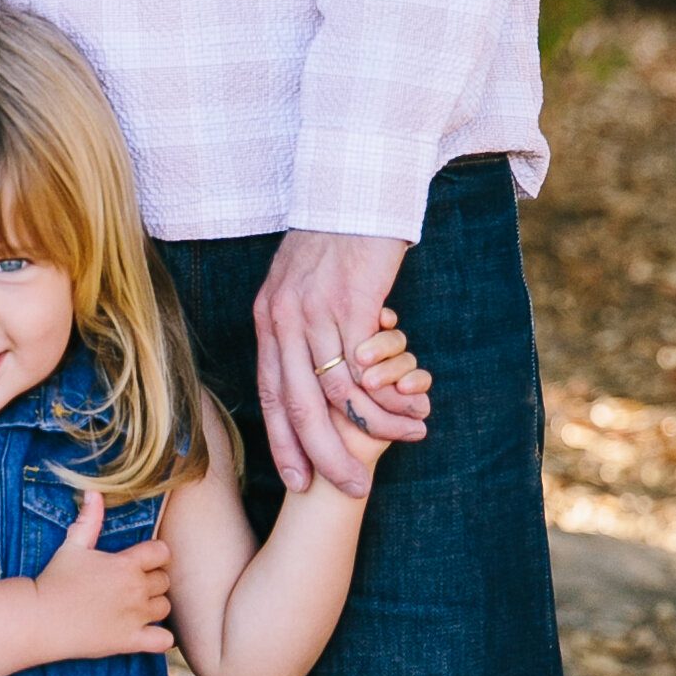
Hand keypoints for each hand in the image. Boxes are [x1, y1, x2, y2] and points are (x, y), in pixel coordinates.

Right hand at [30, 490, 174, 658]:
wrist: (39, 618)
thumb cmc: (55, 579)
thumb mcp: (72, 545)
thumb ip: (89, 519)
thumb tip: (94, 492)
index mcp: (126, 564)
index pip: (162, 552)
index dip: (154, 556)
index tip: (141, 562)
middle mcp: (136, 589)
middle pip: (165, 581)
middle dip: (152, 582)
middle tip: (131, 587)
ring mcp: (135, 616)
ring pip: (165, 608)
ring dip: (154, 607)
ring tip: (135, 608)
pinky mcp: (130, 641)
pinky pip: (163, 640)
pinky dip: (160, 638)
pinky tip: (146, 633)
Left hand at [253, 231, 424, 498]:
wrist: (353, 186)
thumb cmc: (335, 237)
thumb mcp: (301, 282)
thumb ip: (300, 324)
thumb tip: (309, 361)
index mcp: (267, 319)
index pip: (270, 394)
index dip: (282, 441)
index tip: (295, 479)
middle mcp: (282, 320)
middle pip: (298, 405)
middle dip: (322, 454)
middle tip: (346, 489)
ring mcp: (314, 313)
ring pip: (334, 391)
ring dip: (367, 429)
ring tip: (398, 448)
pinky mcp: (350, 303)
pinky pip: (364, 366)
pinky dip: (386, 396)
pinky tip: (408, 412)